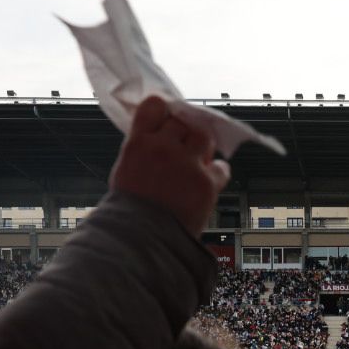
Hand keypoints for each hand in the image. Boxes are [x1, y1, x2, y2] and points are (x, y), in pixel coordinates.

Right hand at [108, 96, 228, 234]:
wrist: (141, 243)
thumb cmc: (131, 211)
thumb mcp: (127, 170)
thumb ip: (144, 148)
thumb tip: (162, 133)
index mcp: (138, 143)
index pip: (155, 105)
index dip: (165, 111)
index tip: (168, 120)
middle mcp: (163, 148)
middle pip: (183, 121)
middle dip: (184, 133)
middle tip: (182, 149)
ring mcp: (187, 164)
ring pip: (204, 137)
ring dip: (202, 147)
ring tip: (194, 164)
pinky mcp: (206, 183)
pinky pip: (221, 167)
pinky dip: (217, 173)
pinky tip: (207, 182)